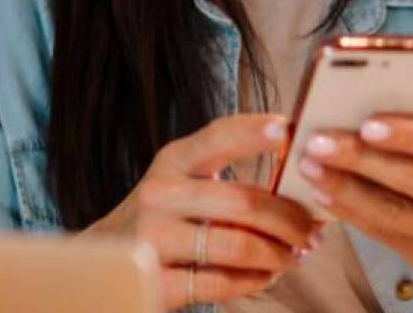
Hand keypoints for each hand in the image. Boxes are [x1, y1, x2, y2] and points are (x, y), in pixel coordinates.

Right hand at [77, 113, 323, 310]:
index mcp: (172, 160)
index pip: (218, 137)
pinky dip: (254, 280)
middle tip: (312, 230)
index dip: (256, 132)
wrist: (101, 263)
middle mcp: (158, 194)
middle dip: (290, 219)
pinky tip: (265, 275)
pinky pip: (221, 283)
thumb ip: (226, 172)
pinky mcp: (155, 282)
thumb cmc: (162, 217)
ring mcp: (152, 240)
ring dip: (279, 254)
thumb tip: (300, 171)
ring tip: (294, 255)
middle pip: (243, 201)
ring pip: (238, 246)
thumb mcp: (181, 181)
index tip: (291, 131)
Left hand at [295, 114, 412, 312]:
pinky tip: (325, 197)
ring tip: (310, 167)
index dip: (408, 134)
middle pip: (412, 180)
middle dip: (359, 160)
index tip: (368, 123)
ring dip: (345, 190)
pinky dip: (353, 216)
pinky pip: (388, 237)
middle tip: (318, 141)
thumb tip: (394, 102)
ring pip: (393, 213)